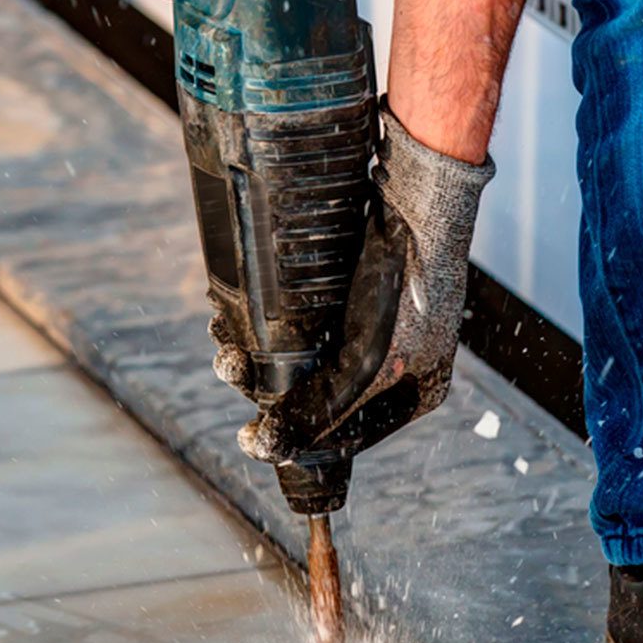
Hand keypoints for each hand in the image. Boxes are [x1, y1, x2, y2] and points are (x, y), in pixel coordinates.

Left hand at [237, 107, 493, 464]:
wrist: (418, 196)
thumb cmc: (406, 286)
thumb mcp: (364, 363)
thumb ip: (320, 409)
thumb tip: (269, 447)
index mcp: (414, 392)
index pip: (348, 437)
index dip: (297, 441)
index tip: (251, 437)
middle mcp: (394, 365)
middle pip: (319, 396)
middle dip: (268, 386)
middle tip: (228, 368)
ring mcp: (372, 328)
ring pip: (304, 359)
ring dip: (259, 355)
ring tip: (225, 343)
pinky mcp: (349, 293)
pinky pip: (301, 324)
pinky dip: (268, 326)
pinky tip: (236, 318)